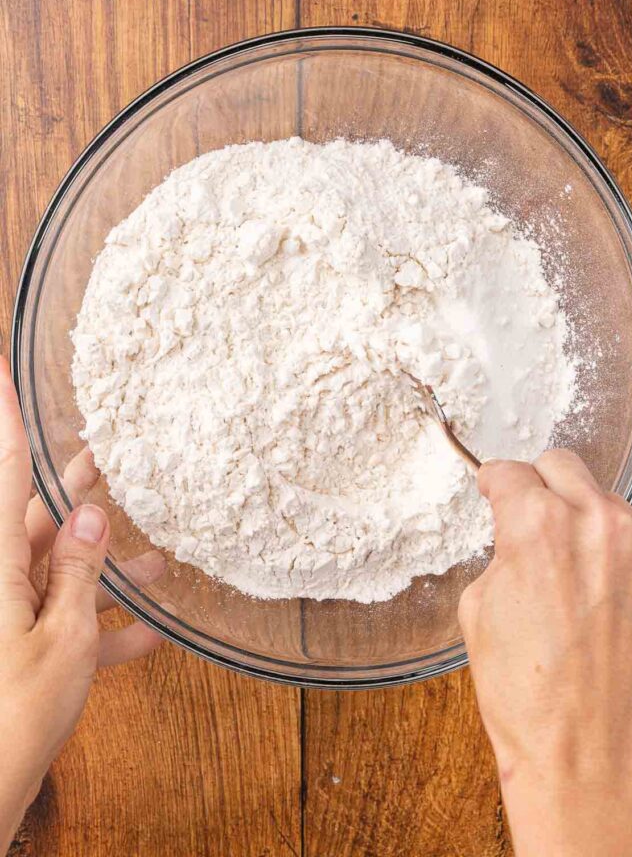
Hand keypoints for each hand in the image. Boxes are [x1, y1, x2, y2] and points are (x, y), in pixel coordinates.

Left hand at [0, 358, 163, 852]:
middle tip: (102, 452)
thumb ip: (77, 573)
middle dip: (73, 489)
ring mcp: (9, 612)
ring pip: (58, 569)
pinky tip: (149, 632)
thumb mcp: (61, 640)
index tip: (1, 372)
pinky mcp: (21, 645)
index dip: (6, 419)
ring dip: (105, 567)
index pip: (4, 473)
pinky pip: (64, 618)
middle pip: (36, 517)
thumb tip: (88, 514)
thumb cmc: (10, 719)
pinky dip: (103, 623)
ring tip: (157, 559)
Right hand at [459, 450, 631, 856]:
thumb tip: (514, 534)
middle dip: (539, 484)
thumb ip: (502, 552)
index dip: (494, 482)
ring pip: (605, 502)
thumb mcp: (480, 608)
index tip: (495, 488)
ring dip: (581, 520)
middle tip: (528, 515)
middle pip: (563, 465)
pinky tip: (599, 598)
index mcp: (538, 525)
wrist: (587, 754)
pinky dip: (614, 556)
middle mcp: (596, 524)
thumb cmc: (528, 693)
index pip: (511, 472)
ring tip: (568, 572)